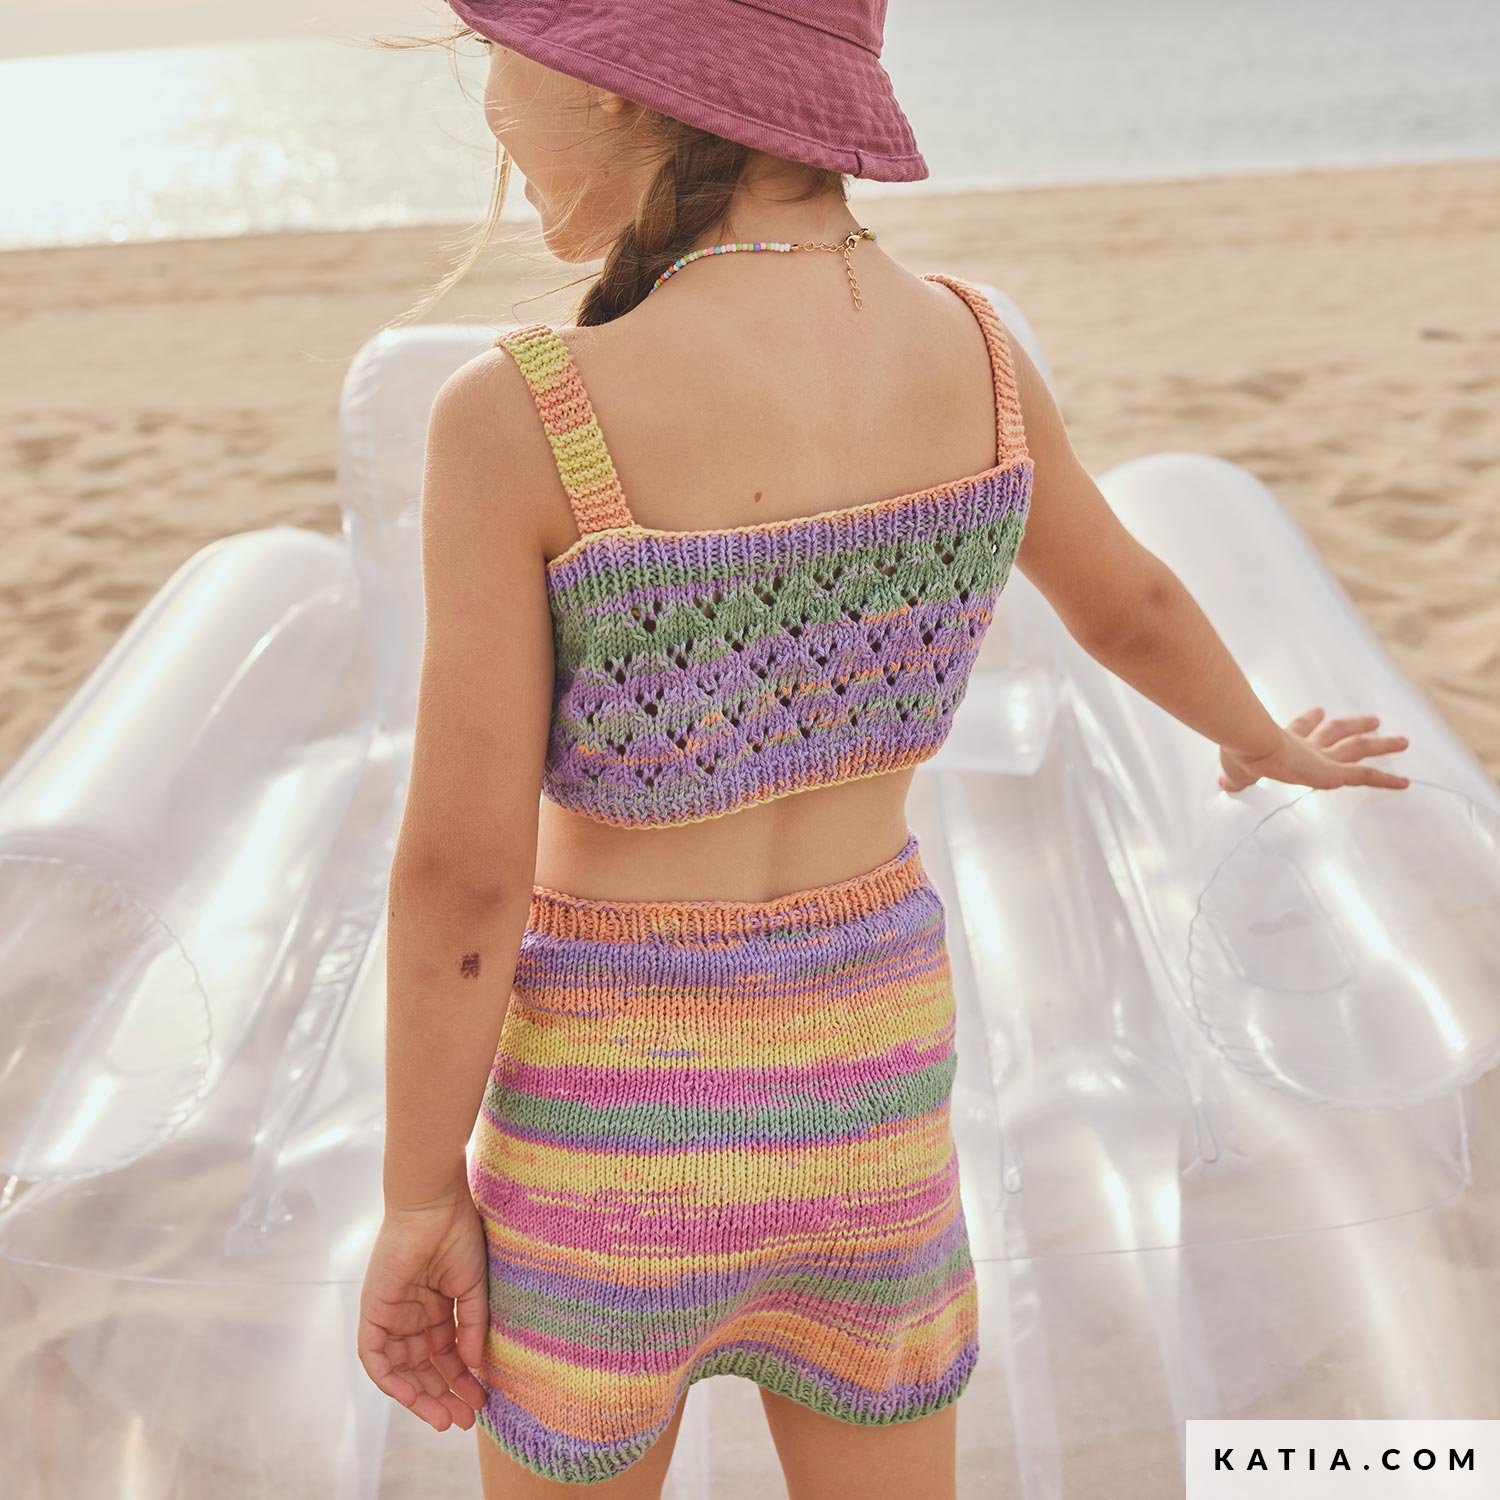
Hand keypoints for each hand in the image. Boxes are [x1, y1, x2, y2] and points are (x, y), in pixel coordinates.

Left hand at [357, 1191, 489, 1430]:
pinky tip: (412, 1397)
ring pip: (401, 1368)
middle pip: (423, 1367)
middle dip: (444, 1394)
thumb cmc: (458, 1234)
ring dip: (421, 1395)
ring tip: (446, 1415)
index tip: (481, 1399)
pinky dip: (390, 1380)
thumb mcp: (473, 1287)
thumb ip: (471, 1326)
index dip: (462, 1378)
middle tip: (465, 1418)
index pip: (445, 1353)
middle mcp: (411, 1314)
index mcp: (435, 1305)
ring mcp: (391, 1314)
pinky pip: (375, 1357)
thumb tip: (476, 1366)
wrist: (434, 1204)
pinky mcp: (373, 1311)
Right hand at [1218, 706, 1410, 793]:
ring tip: (1403, 741)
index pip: (1301, 729)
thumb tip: (1223, 784)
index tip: (1320, 712)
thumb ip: (1235, 779)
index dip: (1310, 721)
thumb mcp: (1235, 771)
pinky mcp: (1334, 771)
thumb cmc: (1241, 753)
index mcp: (1284, 744)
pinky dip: (1386, 780)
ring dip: (1382, 744)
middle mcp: (1307, 746)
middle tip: (1374, 721)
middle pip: (1338, 733)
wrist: (1253, 744)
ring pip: (1359, 748)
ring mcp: (1323, 757)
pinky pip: (1367, 776)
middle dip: (1355, 726)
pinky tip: (1405, 783)